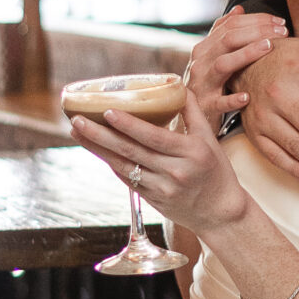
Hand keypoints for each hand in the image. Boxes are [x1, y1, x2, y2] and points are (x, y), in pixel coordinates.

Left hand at [71, 88, 248, 236]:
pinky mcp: (153, 200)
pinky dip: (111, 164)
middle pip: (131, 151)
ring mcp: (162, 188)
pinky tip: (97, 150)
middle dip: (101, 135)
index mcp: (191, 152)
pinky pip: (128, 179)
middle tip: (78, 120)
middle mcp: (175, 171)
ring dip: (98, 149)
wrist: (221, 213)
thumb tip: (177, 85)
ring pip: (123, 166)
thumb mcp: (210, 140)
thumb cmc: (217, 172)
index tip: (107, 111)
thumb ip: (192, 112)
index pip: (154, 136)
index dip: (129, 125)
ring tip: (78, 132)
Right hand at [185, 9, 289, 123]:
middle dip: (257, 32)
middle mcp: (201, 63)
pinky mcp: (206, 107)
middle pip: (228, 40)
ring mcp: (202, 84)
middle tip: (282, 32)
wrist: (186, 116)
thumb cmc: (207, 84)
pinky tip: (248, 96)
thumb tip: (239, 9)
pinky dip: (233, 99)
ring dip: (247, 54)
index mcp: (204, 48)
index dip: (256, 20)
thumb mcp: (212, 57)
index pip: (230, 25)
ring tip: (268, 47)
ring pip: (223, 64)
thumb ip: (222, 33)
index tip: (280, 21)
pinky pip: (219, 102)